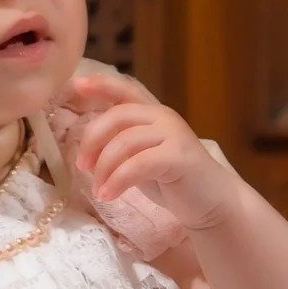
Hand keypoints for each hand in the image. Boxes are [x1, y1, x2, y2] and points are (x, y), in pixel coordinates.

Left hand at [62, 71, 235, 231]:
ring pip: (125, 142)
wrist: (211, 203)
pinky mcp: (179, 156)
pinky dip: (118, 180)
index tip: (76, 85)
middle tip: (82, 166)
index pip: (124, 90)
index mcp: (153, 114)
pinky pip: (138, 164)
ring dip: (104, 168)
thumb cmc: (174, 181)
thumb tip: (86, 150)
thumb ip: (122, 146)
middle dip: (92, 141)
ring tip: (99, 190)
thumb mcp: (141, 158)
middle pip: (117, 116)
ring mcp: (173, 134)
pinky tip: (108, 195)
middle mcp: (163, 117)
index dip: (100, 85)